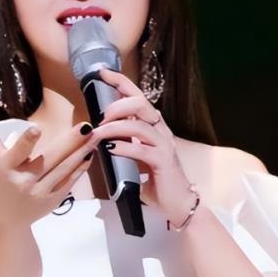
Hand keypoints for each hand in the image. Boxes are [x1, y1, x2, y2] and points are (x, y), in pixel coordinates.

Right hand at [0, 98, 95, 225]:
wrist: (7, 218)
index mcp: (6, 167)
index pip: (17, 152)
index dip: (26, 141)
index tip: (37, 128)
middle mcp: (23, 181)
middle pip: (49, 159)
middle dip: (69, 143)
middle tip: (87, 126)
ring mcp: (40, 193)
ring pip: (64, 170)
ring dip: (81, 152)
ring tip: (96, 136)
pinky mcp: (54, 201)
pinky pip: (69, 181)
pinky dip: (80, 167)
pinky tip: (90, 153)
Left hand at [91, 69, 194, 222]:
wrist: (178, 203)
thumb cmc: (156, 180)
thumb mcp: (137, 157)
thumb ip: (124, 143)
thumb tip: (99, 136)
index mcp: (154, 126)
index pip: (138, 97)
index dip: (121, 82)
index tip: (102, 72)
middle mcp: (161, 131)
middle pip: (141, 104)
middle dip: (117, 105)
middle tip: (100, 117)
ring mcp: (164, 145)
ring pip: (139, 126)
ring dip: (114, 128)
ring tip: (98, 134)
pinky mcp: (163, 162)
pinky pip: (141, 149)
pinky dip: (123, 147)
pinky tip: (110, 150)